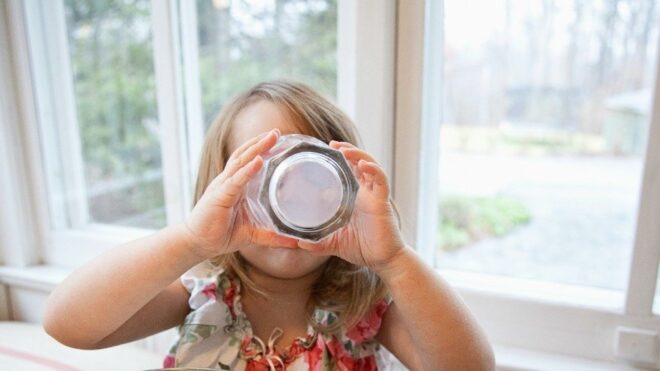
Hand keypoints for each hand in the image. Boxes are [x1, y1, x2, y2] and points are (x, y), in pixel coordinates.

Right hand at [182, 129, 298, 258]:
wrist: (197, 244)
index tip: (279, 140)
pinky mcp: (219, 196)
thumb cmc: (222, 234)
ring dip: (257, 148)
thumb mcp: (252, 233)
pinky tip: (258, 161)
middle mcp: (228, 181)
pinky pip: (235, 180)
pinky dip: (248, 170)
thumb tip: (296, 241)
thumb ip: (272, 235)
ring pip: (240, 162)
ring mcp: (223, 187)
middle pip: (245, 155)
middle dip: (261, 142)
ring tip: (271, 137)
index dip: (261, 149)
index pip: (248, 161)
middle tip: (278, 131)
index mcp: (235, 185)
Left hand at [297, 141, 405, 270]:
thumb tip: (297, 243)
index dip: (340, 159)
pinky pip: (381, 181)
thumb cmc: (362, 248)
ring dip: (358, 155)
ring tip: (344, 149)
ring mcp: (375, 196)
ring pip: (370, 166)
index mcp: (355, 198)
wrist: (383, 261)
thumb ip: (318, 242)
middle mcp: (365, 193)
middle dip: (347, 150)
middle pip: (358, 163)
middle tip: (332, 144)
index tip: (326, 149)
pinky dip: (374, 170)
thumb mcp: (334, 243)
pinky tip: (363, 165)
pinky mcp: (382, 203)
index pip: (348, 171)